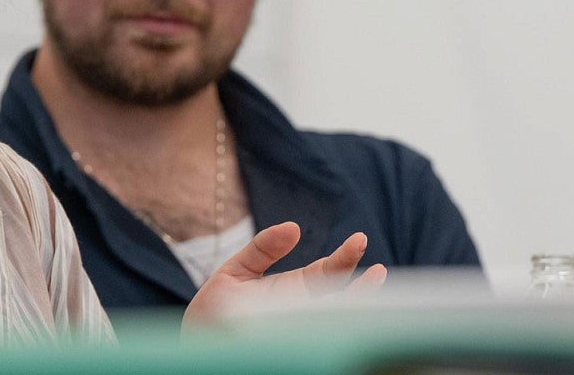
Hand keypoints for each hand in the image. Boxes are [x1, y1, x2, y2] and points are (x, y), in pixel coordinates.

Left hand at [182, 221, 386, 330]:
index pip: (329, 272)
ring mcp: (299, 331)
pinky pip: (319, 341)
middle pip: (342, 297)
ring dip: (356, 308)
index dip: (346, 258)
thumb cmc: (215, 308)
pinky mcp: (292, 347)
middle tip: (379, 270)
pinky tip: (347, 320)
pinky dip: (336, 331)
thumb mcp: (236, 270)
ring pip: (338, 321)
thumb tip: (293, 227)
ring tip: (375, 291)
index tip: (359, 241)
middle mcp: (304, 311)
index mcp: (295, 288)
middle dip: (362, 286)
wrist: (195, 342)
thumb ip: (263, 248)